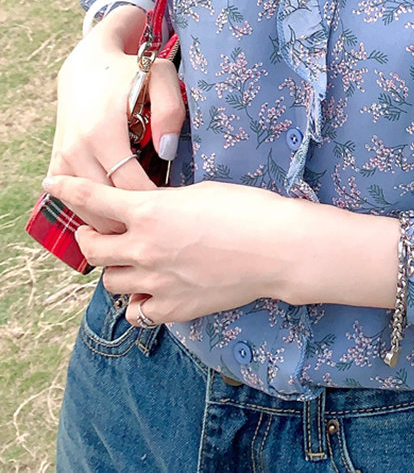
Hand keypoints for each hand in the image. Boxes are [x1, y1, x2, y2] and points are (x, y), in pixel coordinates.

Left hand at [44, 174, 400, 323]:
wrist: (278, 248)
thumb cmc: (247, 209)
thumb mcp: (200, 194)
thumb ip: (164, 206)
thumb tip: (151, 215)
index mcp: (149, 212)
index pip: (93, 199)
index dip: (68, 190)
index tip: (53, 185)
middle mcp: (143, 249)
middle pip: (92, 249)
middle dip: (92, 238)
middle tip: (103, 232)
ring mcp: (156, 282)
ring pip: (110, 282)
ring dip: (118, 269)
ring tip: (138, 260)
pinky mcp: (174, 308)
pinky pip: (136, 311)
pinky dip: (139, 300)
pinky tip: (155, 289)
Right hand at [47, 6, 184, 231]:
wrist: (87, 66)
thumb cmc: (131, 72)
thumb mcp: (159, 76)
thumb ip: (170, 110)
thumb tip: (168, 151)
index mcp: (102, 132)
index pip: (129, 185)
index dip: (153, 201)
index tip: (174, 204)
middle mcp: (76, 149)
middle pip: (105, 204)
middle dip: (134, 217)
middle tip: (163, 220)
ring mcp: (62, 158)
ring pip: (85, 209)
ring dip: (113, 220)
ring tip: (143, 220)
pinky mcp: (55, 163)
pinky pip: (71, 201)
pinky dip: (93, 211)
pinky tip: (118, 211)